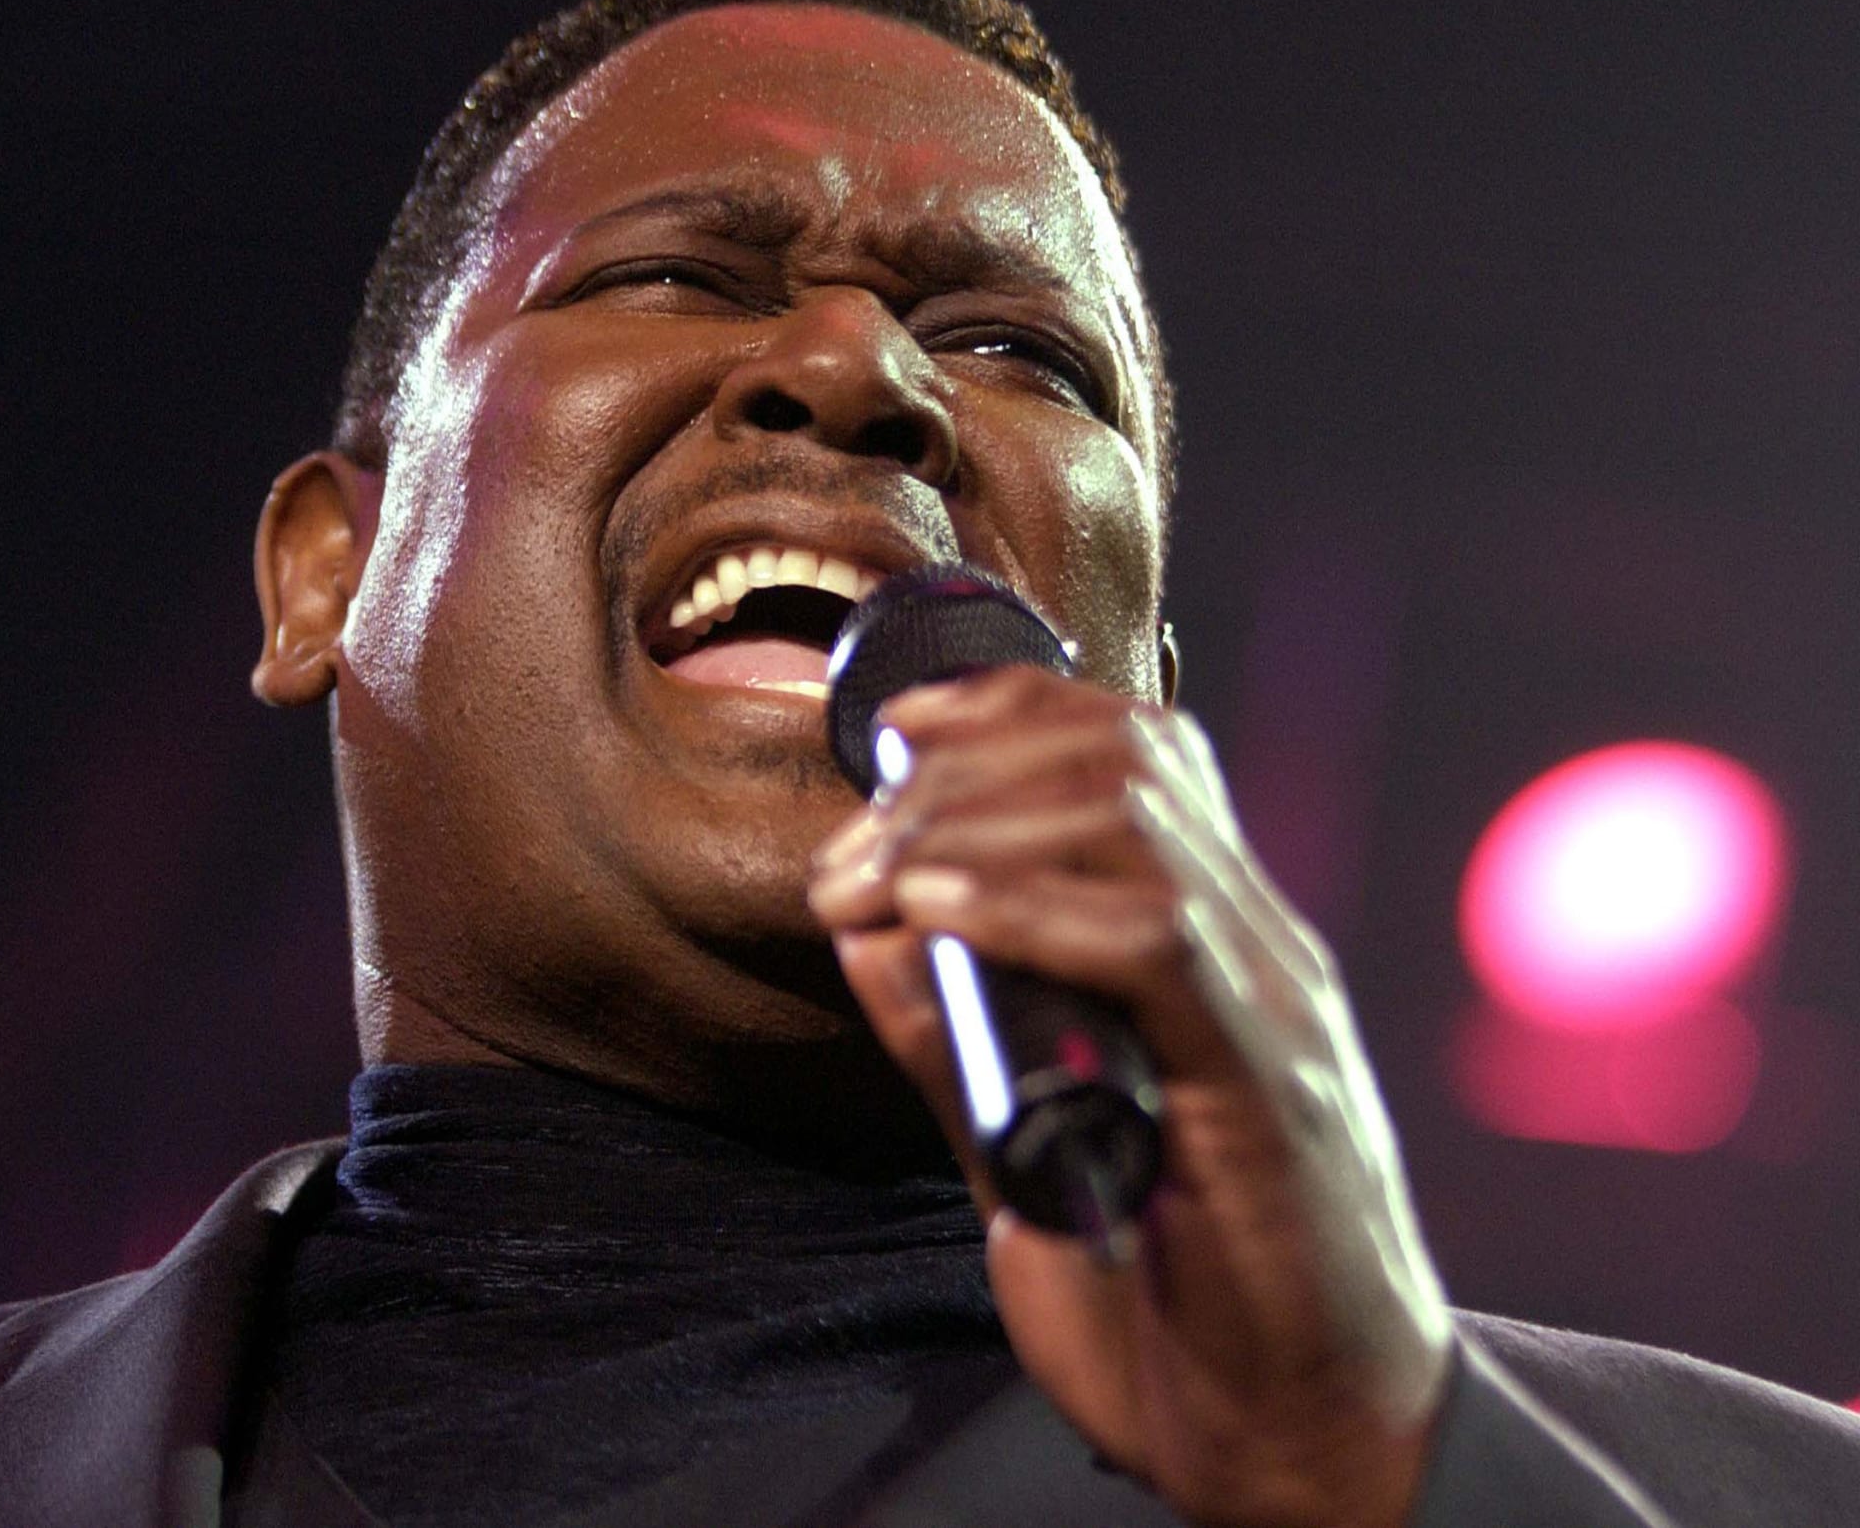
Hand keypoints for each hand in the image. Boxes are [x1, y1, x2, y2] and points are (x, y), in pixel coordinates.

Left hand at [808, 666, 1453, 1527]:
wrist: (1312, 1452)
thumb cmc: (1178, 1306)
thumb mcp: (1028, 1146)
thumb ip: (959, 1035)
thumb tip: (866, 924)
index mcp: (1218, 946)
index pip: (1133, 748)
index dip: (1005, 710)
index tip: (892, 735)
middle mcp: (1259, 948)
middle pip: (1120, 755)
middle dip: (959, 769)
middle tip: (849, 849)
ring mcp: (1274, 1008)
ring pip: (1133, 818)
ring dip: (968, 824)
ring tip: (869, 878)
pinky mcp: (1268, 1089)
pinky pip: (1155, 941)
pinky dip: (1027, 906)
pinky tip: (935, 909)